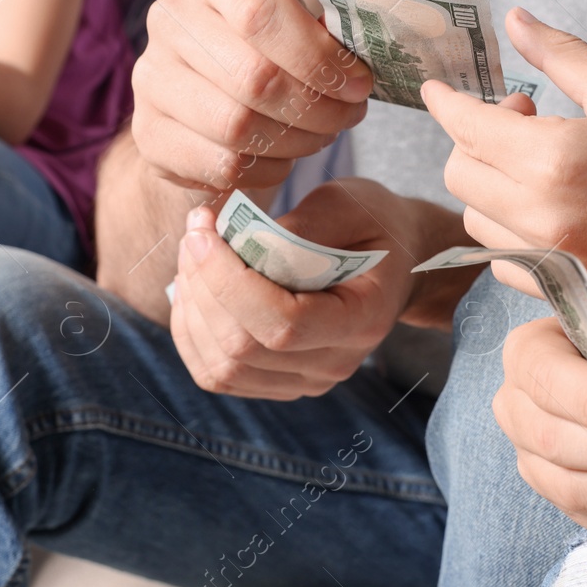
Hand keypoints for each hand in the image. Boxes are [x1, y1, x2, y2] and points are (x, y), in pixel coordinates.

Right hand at [131, 0, 373, 190]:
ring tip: (321, 136)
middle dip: (317, 107)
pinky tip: (283, 157)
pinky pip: (220, 165)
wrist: (215, 94)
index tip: (358, 84)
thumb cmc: (277, 48)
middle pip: (254, 77)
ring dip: (296, 141)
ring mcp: (151, 78)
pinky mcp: (148, 135)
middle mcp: (173, 19)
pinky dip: (266, 169)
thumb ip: (333, 33)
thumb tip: (358, 65)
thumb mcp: (308, 23)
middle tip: (348, 117)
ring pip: (237, 127)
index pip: (262, 13)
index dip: (318, 56)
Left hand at [169, 178, 418, 398]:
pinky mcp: (277, 382)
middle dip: (203, 285)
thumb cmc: (373, 225)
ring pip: (222, 368)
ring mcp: (304, 382)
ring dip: (191, 309)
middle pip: (243, 349)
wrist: (395, 262)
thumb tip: (241, 242)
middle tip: (194, 231)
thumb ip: (303, 224)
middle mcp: (334, 364)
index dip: (229, 279)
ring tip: (191, 255)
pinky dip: (191, 332)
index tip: (203, 228)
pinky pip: (217, 374)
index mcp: (362, 320)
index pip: (284, 324)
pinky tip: (192, 288)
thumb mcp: (348, 204)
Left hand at [423, 8, 586, 307]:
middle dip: (475, 140)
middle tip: (525, 117)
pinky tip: (550, 207)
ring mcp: (554, 262)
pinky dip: (512, 231)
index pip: (466, 127)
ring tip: (541, 163)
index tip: (438, 88)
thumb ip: (561, 56)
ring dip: (492, 187)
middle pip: (461, 175)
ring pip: (478, 222)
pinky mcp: (568, 292)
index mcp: (555, 158)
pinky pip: (506, 262)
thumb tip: (514, 19)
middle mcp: (544, 217)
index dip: (446, 101)